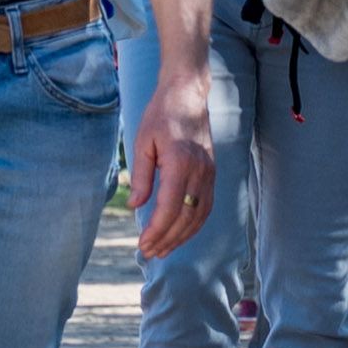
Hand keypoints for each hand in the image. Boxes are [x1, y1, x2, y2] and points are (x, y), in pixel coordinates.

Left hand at [130, 80, 216, 258]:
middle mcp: (199, 170)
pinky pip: (206, 206)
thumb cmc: (160, 115)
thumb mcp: (142, 142)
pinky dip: (194, 224)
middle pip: (186, 216)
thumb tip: (136, 206)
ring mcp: (209, 172)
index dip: (157, 230)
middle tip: (149, 252)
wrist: (187, 94)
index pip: (170, 207)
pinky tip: (180, 233)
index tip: (143, 244)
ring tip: (163, 249)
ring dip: (182, 236)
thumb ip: (141, 176)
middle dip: (168, 239)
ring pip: (199, 215)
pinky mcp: (212, 172)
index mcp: (180, 161)